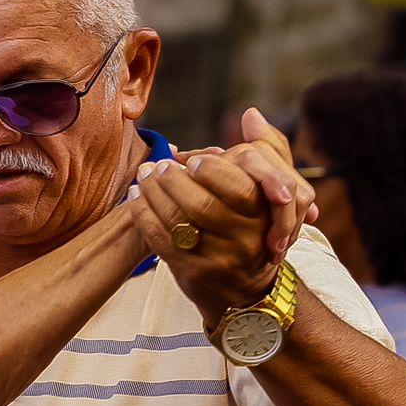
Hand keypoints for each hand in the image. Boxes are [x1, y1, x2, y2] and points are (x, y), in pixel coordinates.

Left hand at [130, 112, 316, 323]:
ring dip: (153, 193)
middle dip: (173, 180)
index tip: (191, 159)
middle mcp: (243, 239)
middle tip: (157, 165)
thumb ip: (266, 150)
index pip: (238, 188)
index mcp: (264, 215)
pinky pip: (160, 239)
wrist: (245, 292)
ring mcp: (217, 258)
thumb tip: (251, 113)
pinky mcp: (192, 272)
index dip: (210, 170)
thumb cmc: (255, 229)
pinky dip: (142, 214)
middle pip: (202, 204)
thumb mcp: (270, 193)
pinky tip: (134, 196)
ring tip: (143, 175)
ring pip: (178, 221)